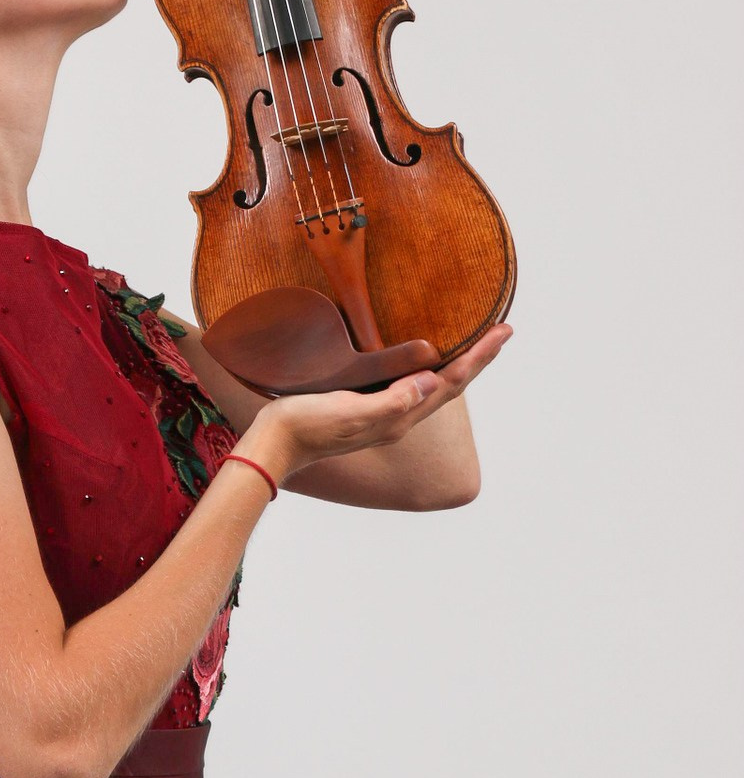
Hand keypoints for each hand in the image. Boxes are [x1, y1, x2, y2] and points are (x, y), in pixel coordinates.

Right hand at [260, 323, 511, 481]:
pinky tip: (422, 358)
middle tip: (501, 331)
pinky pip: (408, 383)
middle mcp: (398, 417)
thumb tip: (430, 381)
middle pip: (450, 383)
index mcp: (399, 417)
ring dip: (457, 362)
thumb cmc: (306, 426)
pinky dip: (427, 366)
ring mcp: (382, 412)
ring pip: (432, 384)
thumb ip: (392, 401)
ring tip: (475, 342)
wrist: (274, 445)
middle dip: (477, 357)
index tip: (504, 332)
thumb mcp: (350, 412)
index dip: (479, 357)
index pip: (451, 382)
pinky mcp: (364, 404)